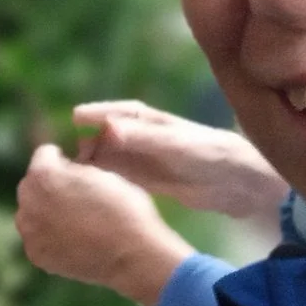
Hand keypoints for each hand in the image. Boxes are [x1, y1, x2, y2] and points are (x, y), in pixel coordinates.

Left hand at [16, 143, 194, 305]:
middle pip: (33, 185)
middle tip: (76, 196)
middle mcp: (28, 201)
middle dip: (49, 186)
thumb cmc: (124, 208)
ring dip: (46, 211)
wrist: (132, 255)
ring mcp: (29, 231)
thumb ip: (74, 167)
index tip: (76, 168)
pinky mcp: (36, 255)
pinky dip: (50, 237)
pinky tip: (73, 240)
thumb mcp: (101, 172)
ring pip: (31, 213)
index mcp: (43, 174)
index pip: (44, 154)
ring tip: (75, 220)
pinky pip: (38, 238)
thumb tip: (64, 169)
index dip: (63, 159)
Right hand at [71, 100, 286, 220]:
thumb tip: (106, 128)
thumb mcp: (174, 145)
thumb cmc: (209, 155)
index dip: (96, 114)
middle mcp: (144, 138)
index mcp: (151, 121)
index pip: (118, 113)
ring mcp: (146, 159)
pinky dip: (105, 181)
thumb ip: (142, 137)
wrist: (237, 184)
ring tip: (75, 177)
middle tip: (68, 158)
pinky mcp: (149, 181)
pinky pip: (120, 178)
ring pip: (111, 159)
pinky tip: (93, 192)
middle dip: (87, 145)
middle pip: (107, 137)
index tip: (74, 117)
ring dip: (94, 166)